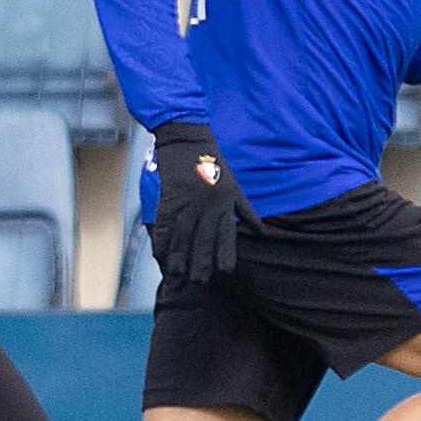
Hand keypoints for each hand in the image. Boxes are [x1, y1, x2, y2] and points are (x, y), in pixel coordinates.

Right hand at [147, 119, 258, 284]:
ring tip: (176, 276)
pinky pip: (164, 223)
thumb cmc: (213, 160)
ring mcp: (187, 201)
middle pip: (203, 240)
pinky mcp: (169, 196)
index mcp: (225, 202)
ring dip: (178, 257)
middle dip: (200, 263)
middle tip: (198, 283)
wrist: (188, 137)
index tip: (224, 272)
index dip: (225, 254)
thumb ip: (246, 209)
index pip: (226, 235)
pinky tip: (158, 254)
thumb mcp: (235, 184)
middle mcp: (208, 204)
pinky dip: (160, 240)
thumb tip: (262, 231)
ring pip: (182, 236)